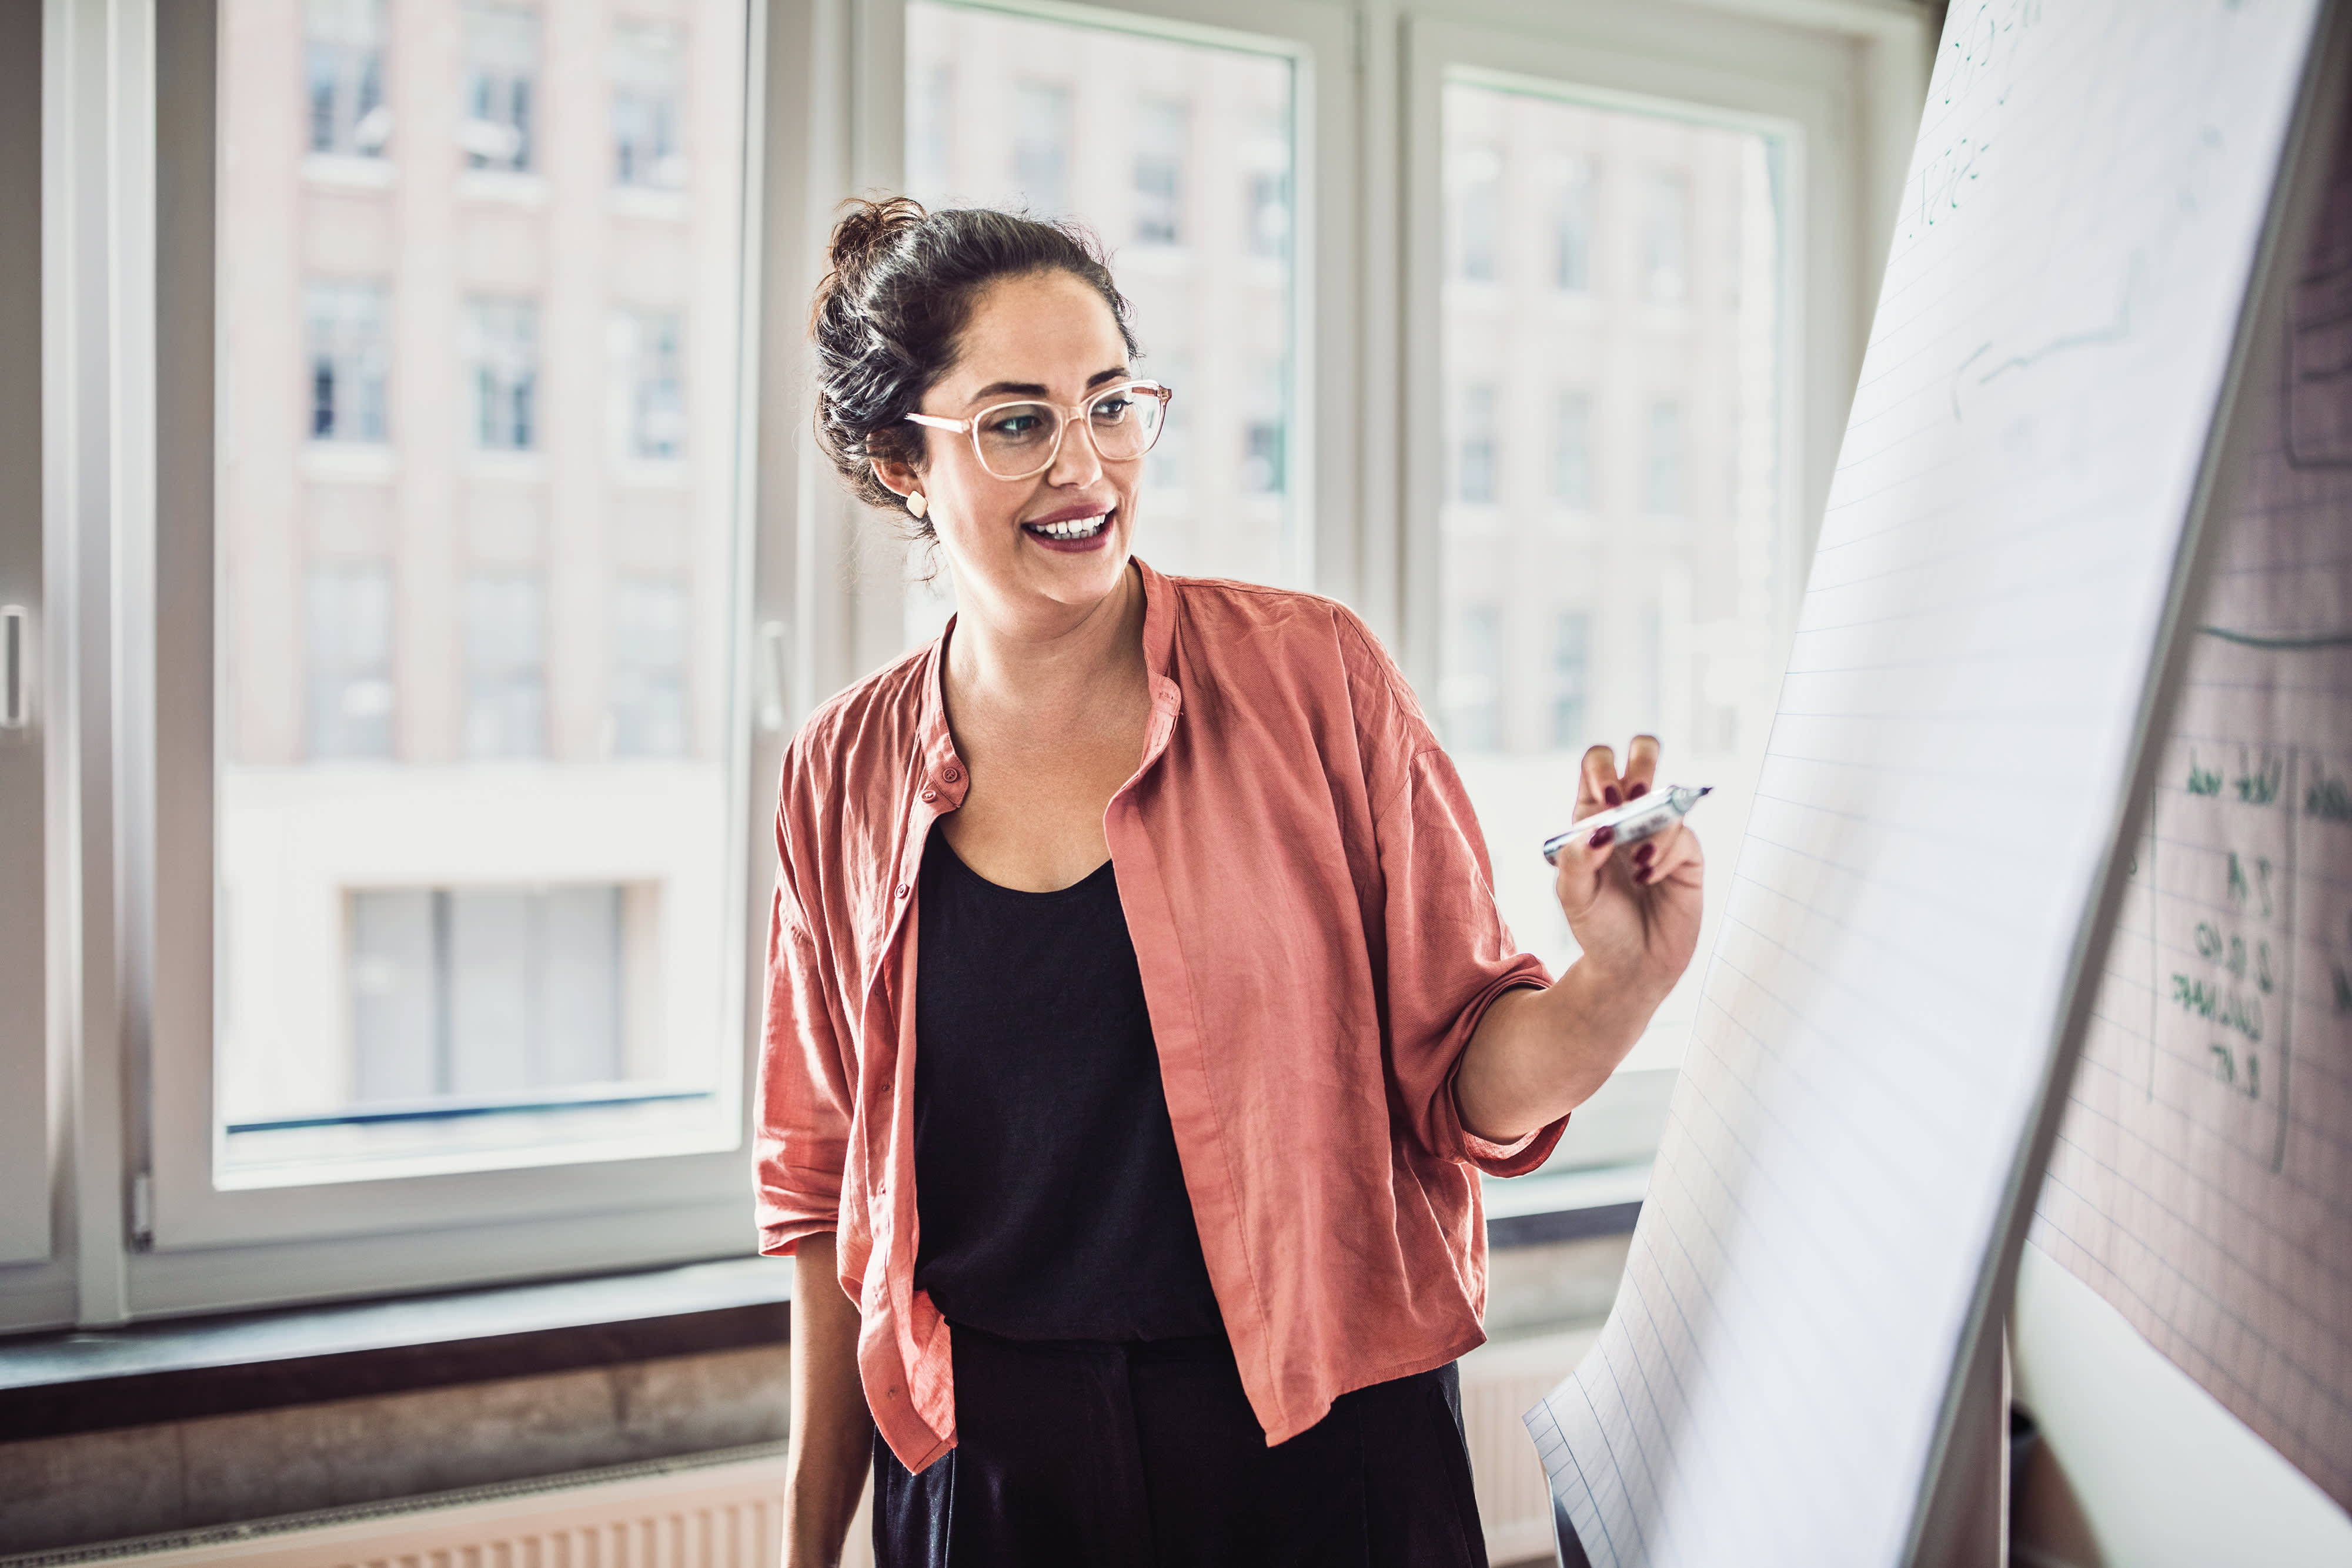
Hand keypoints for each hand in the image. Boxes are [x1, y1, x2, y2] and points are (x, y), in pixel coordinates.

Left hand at [1551, 736, 1703, 1002]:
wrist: (1631, 966)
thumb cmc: (1598, 927)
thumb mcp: (1573, 895)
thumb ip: (1576, 858)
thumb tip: (1600, 828)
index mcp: (1593, 817)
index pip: (1598, 765)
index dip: (1603, 767)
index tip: (1605, 800)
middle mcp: (1629, 818)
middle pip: (1643, 755)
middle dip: (1644, 759)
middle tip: (1635, 795)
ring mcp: (1661, 833)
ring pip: (1669, 795)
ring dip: (1652, 827)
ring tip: (1637, 867)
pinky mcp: (1686, 855)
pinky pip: (1684, 835)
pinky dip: (1664, 854)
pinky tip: (1649, 878)